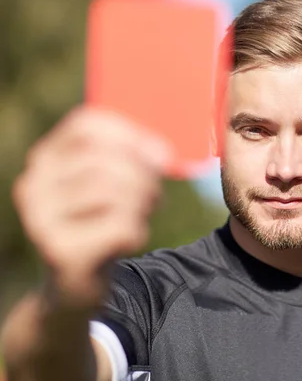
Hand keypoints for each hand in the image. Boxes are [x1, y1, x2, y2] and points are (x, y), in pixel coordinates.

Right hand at [12, 106, 171, 305]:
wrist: (74, 284)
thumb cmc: (99, 223)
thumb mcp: (109, 184)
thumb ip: (129, 158)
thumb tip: (160, 153)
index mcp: (45, 159)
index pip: (86, 125)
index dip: (131, 134)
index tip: (160, 154)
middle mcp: (34, 184)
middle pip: (106, 161)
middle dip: (145, 177)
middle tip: (156, 195)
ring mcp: (40, 219)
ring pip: (114, 192)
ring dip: (143, 204)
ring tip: (142, 215)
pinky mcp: (59, 251)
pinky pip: (120, 227)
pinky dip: (138, 232)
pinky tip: (129, 241)